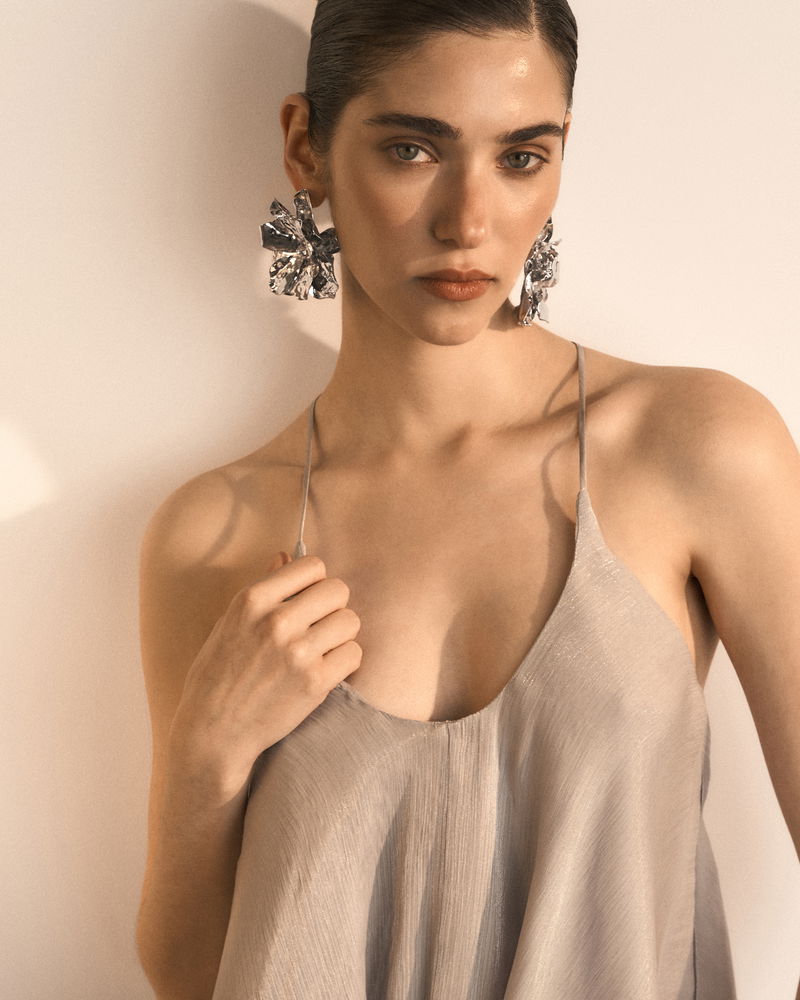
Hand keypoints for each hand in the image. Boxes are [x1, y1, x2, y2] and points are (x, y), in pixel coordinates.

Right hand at [167, 551, 361, 798]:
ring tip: (322, 650)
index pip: (312, 566)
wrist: (213, 733)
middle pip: (338, 590)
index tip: (309, 598)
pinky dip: (344, 662)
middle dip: (333, 607)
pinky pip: (354, 654)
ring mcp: (298, 652)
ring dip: (340, 635)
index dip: (316, 582)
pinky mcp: (316, 682)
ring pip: (350, 621)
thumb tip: (285, 555)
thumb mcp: (229, 623)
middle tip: (319, 626)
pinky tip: (325, 670)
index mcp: (252, 600)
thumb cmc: (217, 677)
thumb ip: (262, 589)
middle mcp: (277, 621)